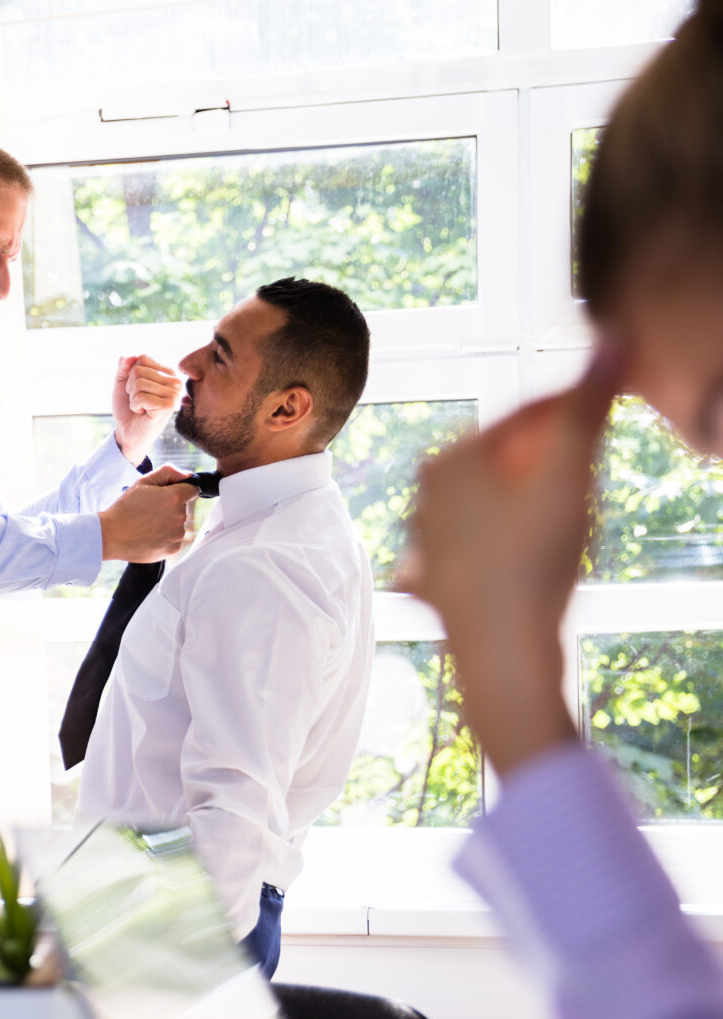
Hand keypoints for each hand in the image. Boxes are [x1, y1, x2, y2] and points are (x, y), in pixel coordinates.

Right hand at [98, 465, 197, 562]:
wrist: (111, 535)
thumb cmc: (125, 508)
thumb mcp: (143, 482)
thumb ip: (169, 472)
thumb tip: (188, 475)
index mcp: (174, 497)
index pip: (192, 490)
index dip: (180, 490)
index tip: (167, 496)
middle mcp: (180, 516)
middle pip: (184, 508)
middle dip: (171, 507)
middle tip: (150, 511)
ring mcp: (177, 534)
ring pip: (180, 524)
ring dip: (169, 523)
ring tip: (148, 525)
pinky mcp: (173, 549)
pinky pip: (175, 539)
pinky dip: (165, 538)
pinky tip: (150, 535)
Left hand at [112, 354, 182, 462]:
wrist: (127, 433)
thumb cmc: (127, 409)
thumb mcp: (121, 384)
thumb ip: (124, 368)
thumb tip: (127, 356)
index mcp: (167, 373)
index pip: (142, 358)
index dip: (130, 375)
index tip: (135, 390)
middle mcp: (174, 381)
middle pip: (139, 370)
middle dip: (130, 387)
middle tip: (138, 401)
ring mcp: (174, 393)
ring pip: (139, 382)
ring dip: (133, 398)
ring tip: (141, 408)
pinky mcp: (169, 405)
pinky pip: (141, 396)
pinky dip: (135, 406)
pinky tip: (143, 413)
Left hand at [402, 349, 621, 775]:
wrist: (503, 659)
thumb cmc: (533, 562)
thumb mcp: (570, 473)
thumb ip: (588, 404)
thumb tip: (613, 337)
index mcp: (446, 460)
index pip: (526, 413)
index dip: (580, 409)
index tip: (618, 412)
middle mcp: (423, 498)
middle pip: (510, 460)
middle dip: (555, 462)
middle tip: (591, 485)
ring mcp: (426, 544)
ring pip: (498, 505)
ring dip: (537, 505)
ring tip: (567, 531)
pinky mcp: (439, 585)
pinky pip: (489, 551)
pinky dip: (515, 549)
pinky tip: (533, 565)